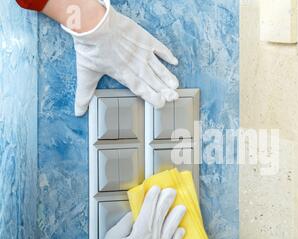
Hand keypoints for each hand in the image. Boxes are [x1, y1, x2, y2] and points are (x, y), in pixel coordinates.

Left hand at [60, 0, 179, 115]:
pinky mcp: (145, 40)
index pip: (142, 90)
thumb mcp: (86, 73)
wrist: (95, 25)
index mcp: (125, 76)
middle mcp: (137, 66)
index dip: (153, 98)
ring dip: (168, 77)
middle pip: (155, 82)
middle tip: (174, 97)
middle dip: (165, 91)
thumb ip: (84, 94)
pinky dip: (167, 55)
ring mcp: (143, 53)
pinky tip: (174, 61)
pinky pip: (160, 48)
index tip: (161, 104)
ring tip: (176, 86)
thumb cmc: (90, 48)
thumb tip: (78, 112)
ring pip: (160, 68)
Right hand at [83, 186, 185, 238]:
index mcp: (140, 233)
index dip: (153, 198)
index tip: (156, 189)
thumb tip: (133, 215)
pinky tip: (181, 230)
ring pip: (171, 230)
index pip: (149, 210)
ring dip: (176, 217)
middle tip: (171, 192)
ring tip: (181, 207)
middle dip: (166, 202)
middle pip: (161, 217)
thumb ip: (124, 224)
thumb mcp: (112, 238)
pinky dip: (178, 238)